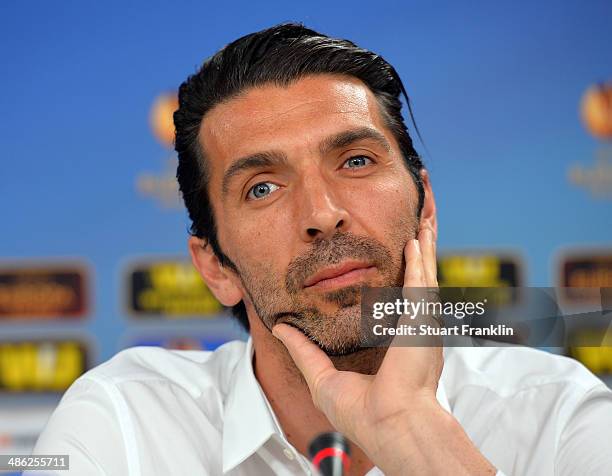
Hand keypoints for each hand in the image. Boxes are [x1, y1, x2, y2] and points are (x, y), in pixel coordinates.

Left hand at [272, 227, 495, 474]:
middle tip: (416, 230)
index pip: (395, 303)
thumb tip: (280, 329)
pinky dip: (422, 256)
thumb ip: (303, 350)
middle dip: (417, 255)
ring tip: (423, 222)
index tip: (392, 263)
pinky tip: (417, 237)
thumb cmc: (363, 412)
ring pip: (424, 273)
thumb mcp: (321, 377)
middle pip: (416, 281)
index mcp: (394, 343)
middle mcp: (412, 330)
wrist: (388, 422)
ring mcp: (420, 322)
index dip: (396, 282)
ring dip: (424, 247)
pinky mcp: (422, 317)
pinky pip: (422, 278)